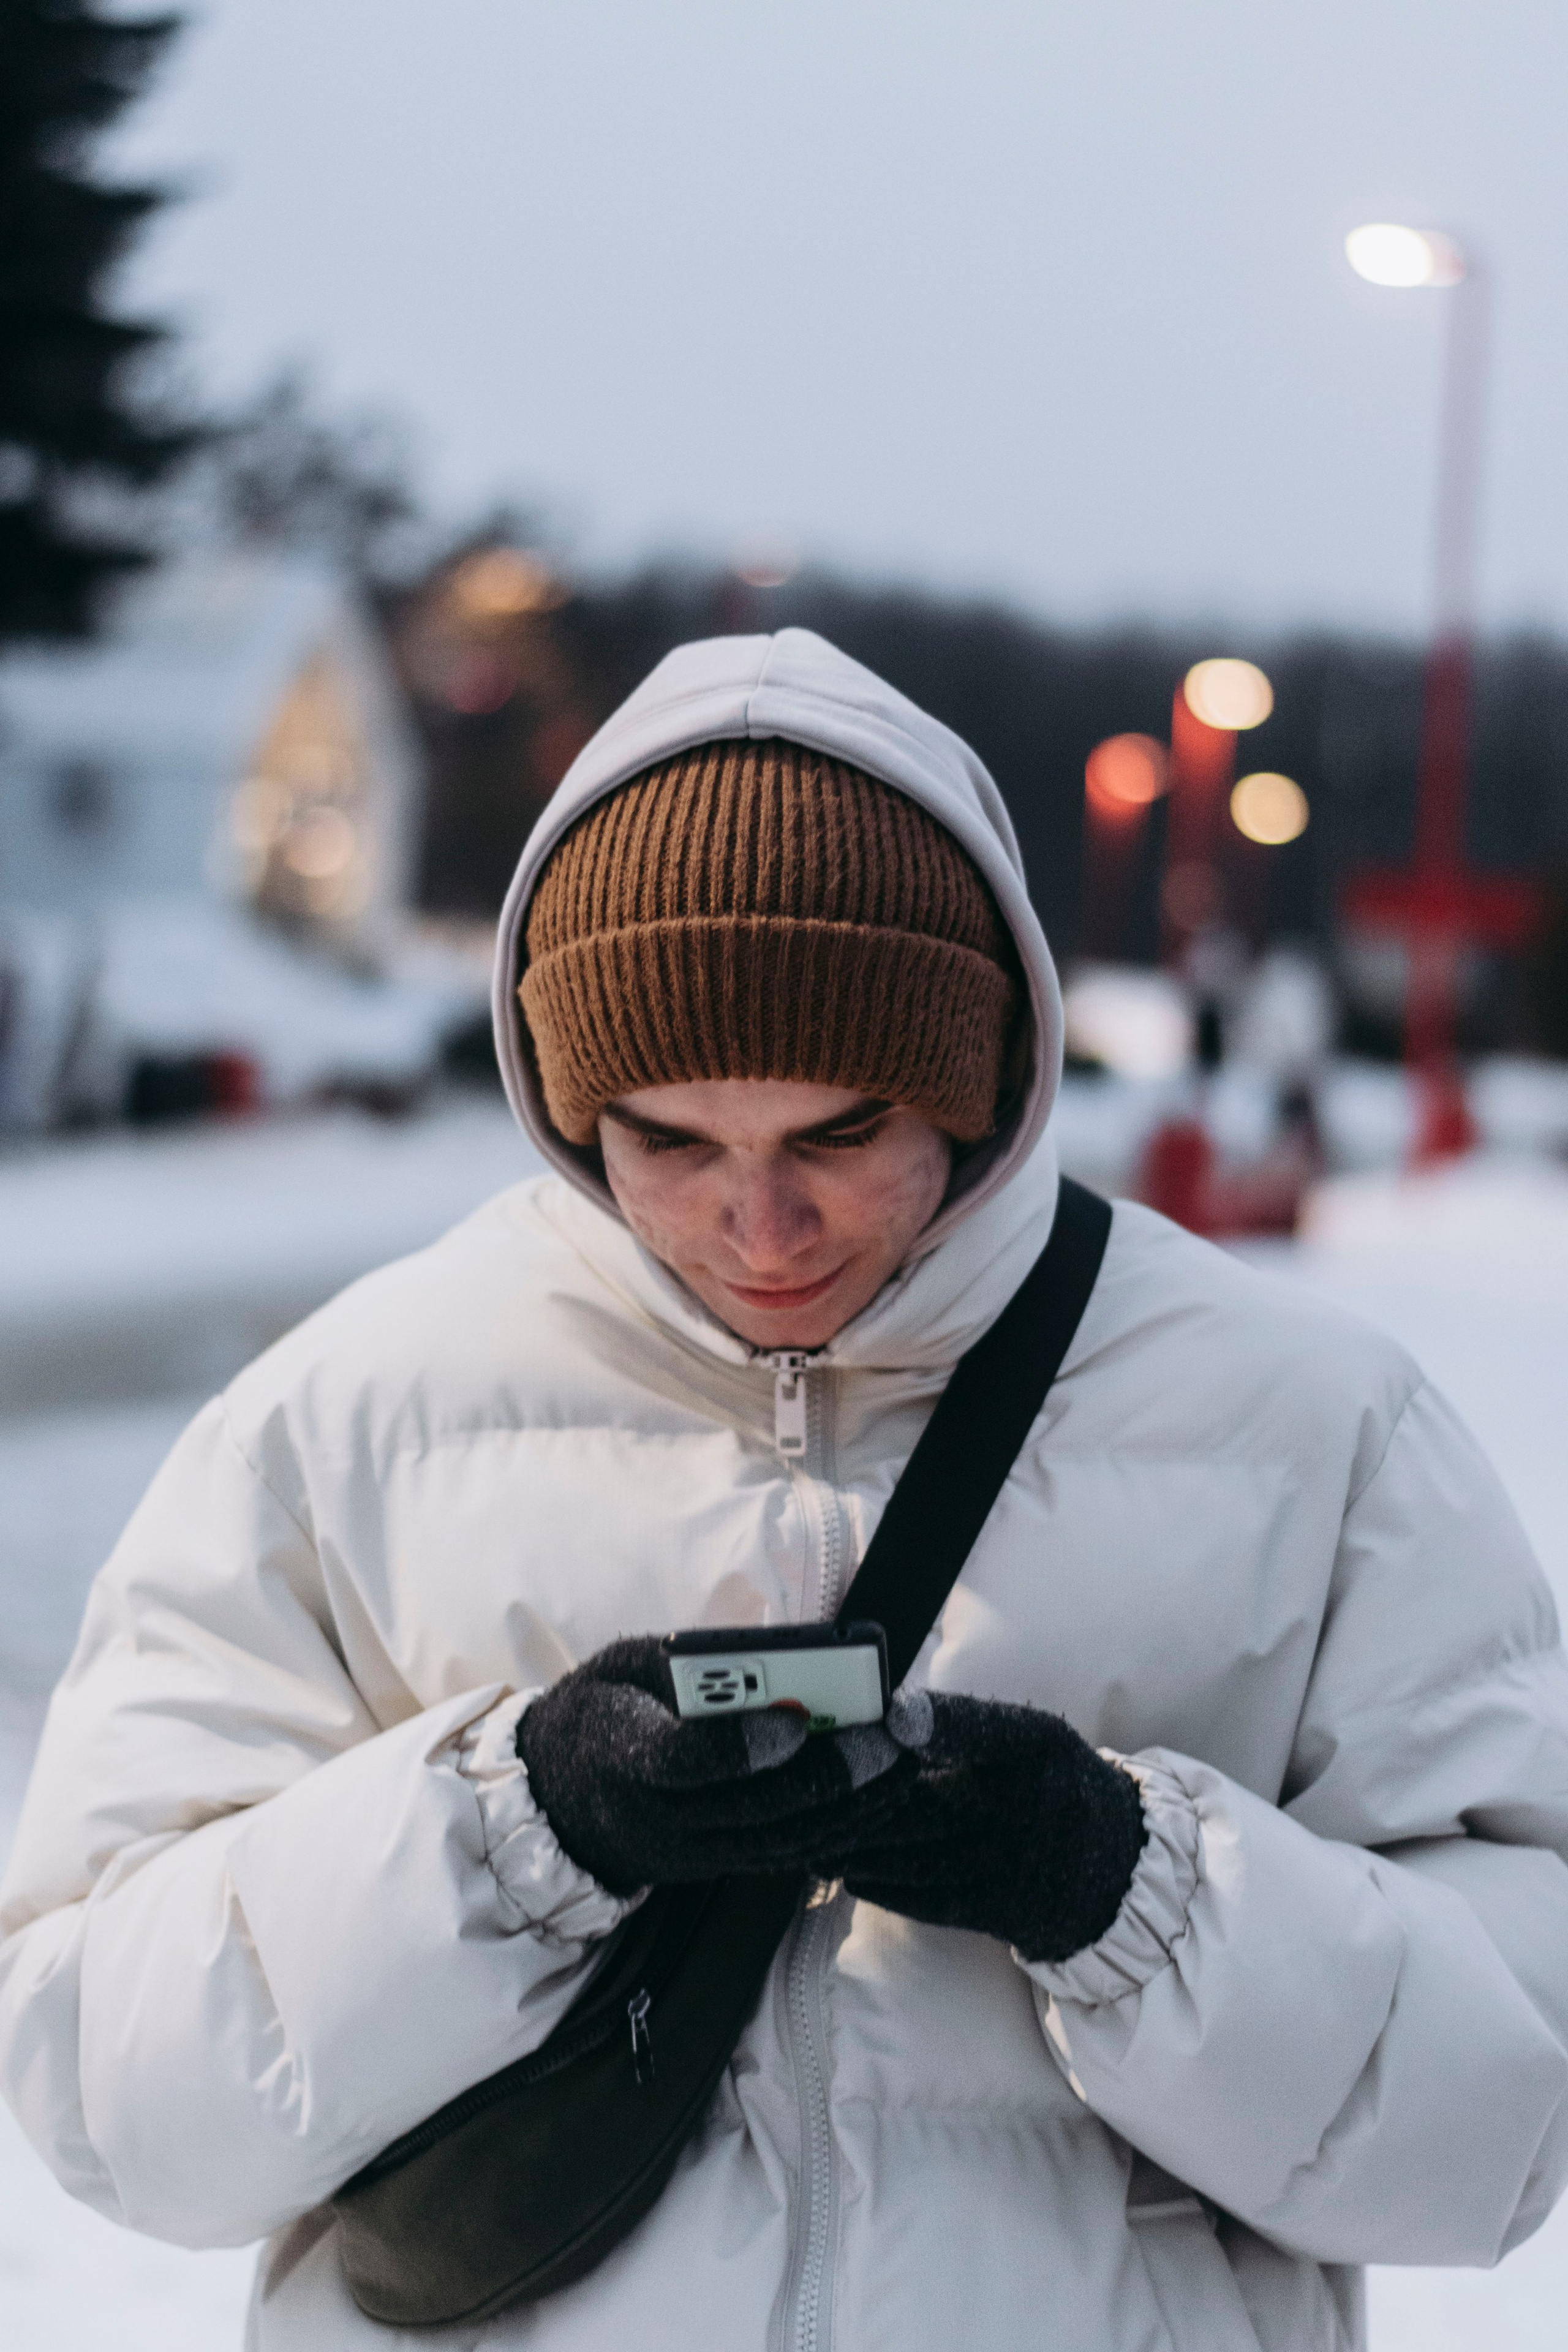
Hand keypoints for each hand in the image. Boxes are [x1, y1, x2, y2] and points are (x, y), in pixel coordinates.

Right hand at [516, 1637, 913, 1896]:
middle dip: (828, 1777)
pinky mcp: (714, 1868)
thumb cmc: (602, 1710)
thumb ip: (684, 1662)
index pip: (683, 1761)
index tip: (797, 1721)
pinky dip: (837, 1831)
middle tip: (888, 1740)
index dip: (741, 1746)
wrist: (556, 1798)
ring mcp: (688, 1853)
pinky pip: (783, 1857)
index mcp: (620, 1754)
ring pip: (778, 1843)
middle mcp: (656, 1817)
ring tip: (902, 1766)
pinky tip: (879, 1797)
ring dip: (849, 1809)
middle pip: (750, 1809)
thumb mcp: (622, 1666)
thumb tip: (769, 1656)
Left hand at [814, 1690, 1146, 1963]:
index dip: (940, 1722)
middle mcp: (1034, 1806)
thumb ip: (965, 1726)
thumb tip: (887, 1716)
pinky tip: (849, 1871)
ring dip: (862, 1847)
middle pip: (936, 1803)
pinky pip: (937, 1900)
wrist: (1118, 1867)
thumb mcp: (1029, 1739)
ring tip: (812, 1834)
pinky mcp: (1006, 1910)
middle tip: (810, 1787)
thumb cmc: (1053, 1783)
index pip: (990, 1729)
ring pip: (925, 1855)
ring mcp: (1020, 1864)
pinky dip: (888, 1887)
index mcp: (1040, 1747)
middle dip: (868, 1798)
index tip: (890, 1715)